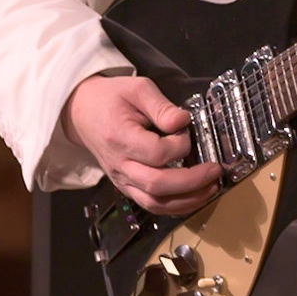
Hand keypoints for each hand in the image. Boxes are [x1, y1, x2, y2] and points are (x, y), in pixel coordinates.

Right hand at [65, 74, 221, 215]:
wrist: (82, 112)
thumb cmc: (110, 98)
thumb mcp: (137, 89)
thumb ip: (162, 106)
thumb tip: (183, 122)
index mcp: (120, 138)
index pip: (156, 153)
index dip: (179, 146)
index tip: (187, 132)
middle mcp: (119, 165)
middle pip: (157, 185)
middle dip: (192, 181)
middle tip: (214, 170)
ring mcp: (121, 180)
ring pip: (155, 203)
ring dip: (187, 200)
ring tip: (211, 188)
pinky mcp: (126, 187)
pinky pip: (151, 205)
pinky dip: (175, 206)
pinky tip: (194, 197)